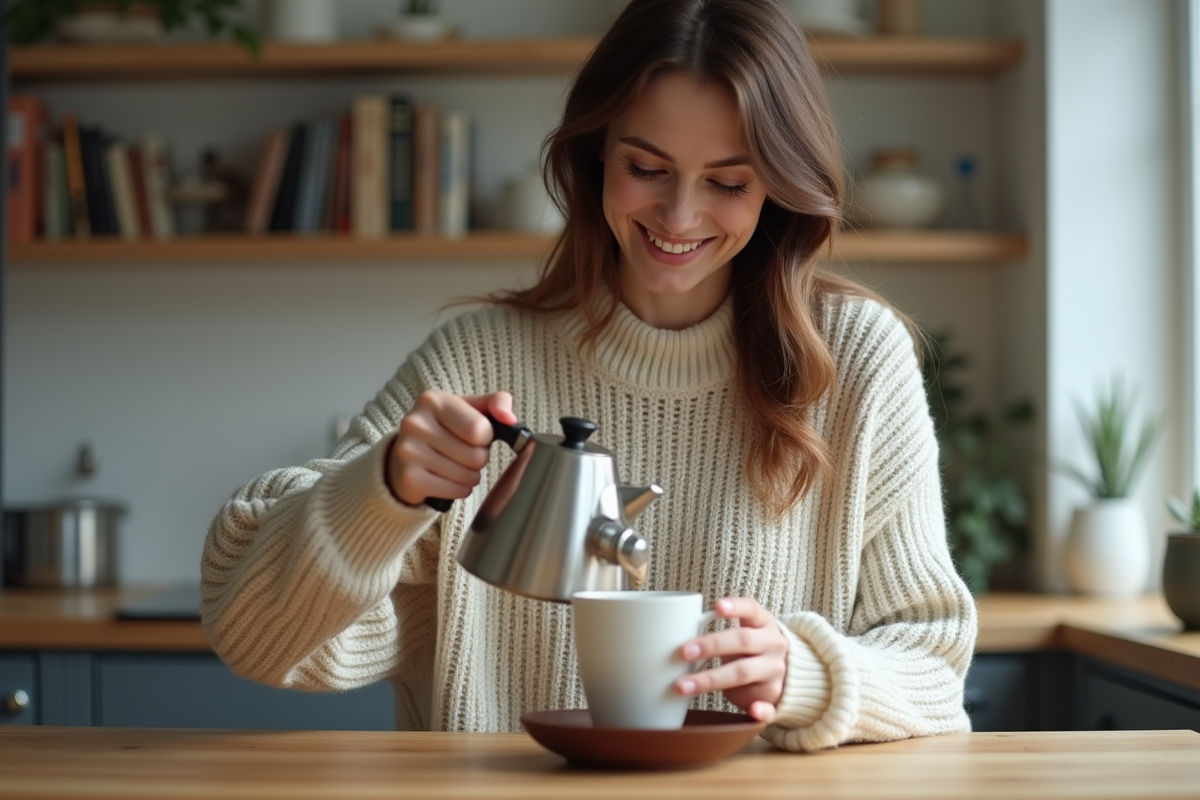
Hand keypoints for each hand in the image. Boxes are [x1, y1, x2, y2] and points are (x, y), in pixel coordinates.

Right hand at [387, 390, 516, 506]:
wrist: (406, 454)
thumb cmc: (446, 428)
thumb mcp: (470, 407)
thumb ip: (497, 401)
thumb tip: (510, 419)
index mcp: (433, 400)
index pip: (480, 429)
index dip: (486, 437)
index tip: (474, 435)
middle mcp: (415, 423)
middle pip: (476, 456)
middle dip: (479, 458)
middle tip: (465, 453)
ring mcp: (409, 452)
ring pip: (467, 476)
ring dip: (471, 475)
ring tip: (456, 466)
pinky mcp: (409, 478)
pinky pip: (456, 491)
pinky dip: (460, 489)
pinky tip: (447, 479)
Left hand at [674, 597, 787, 722]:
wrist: (785, 674)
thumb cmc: (750, 650)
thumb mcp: (741, 634)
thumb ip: (717, 633)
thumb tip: (672, 638)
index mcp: (763, 623)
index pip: (752, 609)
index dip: (735, 607)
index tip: (716, 607)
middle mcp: (773, 644)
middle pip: (743, 641)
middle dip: (711, 645)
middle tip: (683, 652)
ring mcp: (776, 671)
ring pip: (744, 672)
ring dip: (711, 679)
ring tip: (683, 686)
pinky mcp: (774, 698)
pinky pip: (770, 706)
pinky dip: (761, 710)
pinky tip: (753, 711)